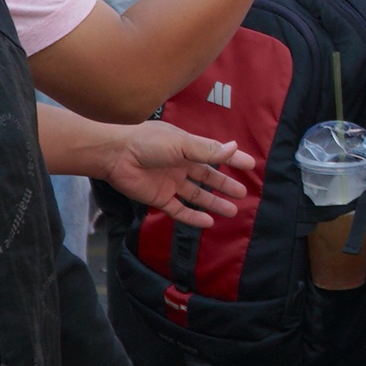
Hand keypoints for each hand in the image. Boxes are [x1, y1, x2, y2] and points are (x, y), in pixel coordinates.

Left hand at [102, 123, 253, 225]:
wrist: (115, 155)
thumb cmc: (148, 143)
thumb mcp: (181, 143)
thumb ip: (207, 150)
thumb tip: (234, 148)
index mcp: (186, 148)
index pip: (214, 154)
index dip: (232, 159)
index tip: (250, 165)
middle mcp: (180, 166)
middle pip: (207, 177)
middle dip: (225, 185)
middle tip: (243, 193)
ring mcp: (170, 183)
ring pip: (196, 195)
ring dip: (213, 203)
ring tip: (232, 211)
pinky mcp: (159, 198)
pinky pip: (179, 210)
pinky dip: (193, 217)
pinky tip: (208, 222)